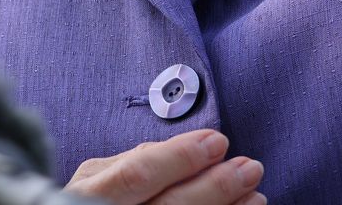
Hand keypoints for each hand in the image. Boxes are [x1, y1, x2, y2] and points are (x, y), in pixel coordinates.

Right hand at [67, 129, 264, 204]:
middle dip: (214, 187)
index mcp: (87, 194)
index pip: (136, 175)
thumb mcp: (100, 176)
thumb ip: (136, 161)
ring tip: (254, 195)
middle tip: (249, 169)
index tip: (218, 141)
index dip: (179, 158)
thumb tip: (187, 147)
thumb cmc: (94, 200)